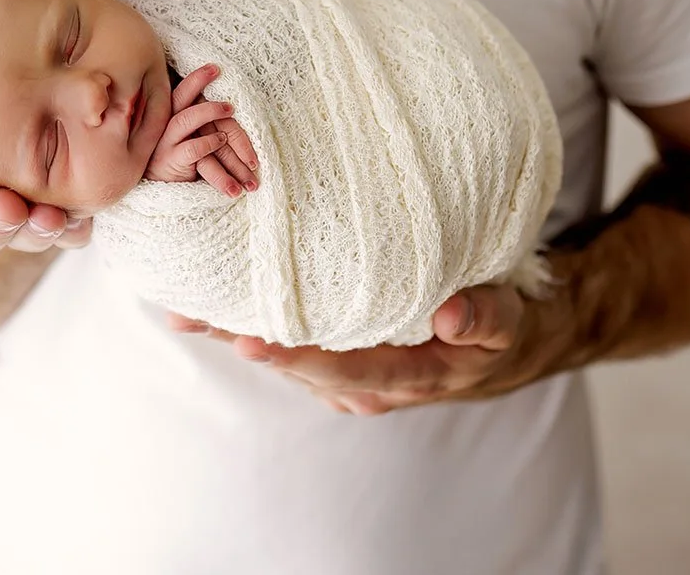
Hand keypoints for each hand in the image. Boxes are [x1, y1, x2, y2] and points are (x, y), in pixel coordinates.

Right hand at [146, 63, 258, 194]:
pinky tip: (222, 139)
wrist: (161, 189)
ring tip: (230, 108)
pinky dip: (210, 142)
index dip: (196, 77)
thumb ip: (195, 119)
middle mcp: (163, 125)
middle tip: (219, 70)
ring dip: (210, 111)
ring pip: (187, 119)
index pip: (179, 90)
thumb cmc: (179, 157)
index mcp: (167, 115)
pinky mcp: (172, 161)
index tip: (214, 66)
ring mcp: (165, 142)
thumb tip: (224, 103)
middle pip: (179, 97)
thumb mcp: (185, 135)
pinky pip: (193, 148)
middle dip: (198, 81)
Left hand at [168, 282, 569, 413]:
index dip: (295, 357)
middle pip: (295, 363)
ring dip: (232, 331)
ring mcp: (348, 374)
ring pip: (283, 354)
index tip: (249, 343)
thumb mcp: (508, 320)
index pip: (341, 368)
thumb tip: (454, 317)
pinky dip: (248, 323)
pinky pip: (288, 342)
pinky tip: (210, 303)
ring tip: (180, 305)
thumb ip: (486, 318)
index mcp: (404, 376)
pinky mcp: (337, 356)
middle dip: (240, 339)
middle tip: (189, 313)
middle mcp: (366, 385)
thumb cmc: (501, 327)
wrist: (505, 346)